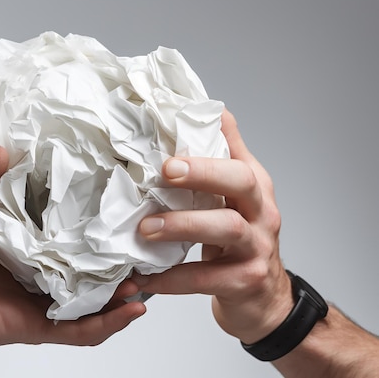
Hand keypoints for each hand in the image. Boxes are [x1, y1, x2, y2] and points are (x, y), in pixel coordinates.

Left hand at [0, 147, 145, 358]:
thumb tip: (2, 151)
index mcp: (21, 234)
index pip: (65, 220)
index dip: (91, 209)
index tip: (119, 192)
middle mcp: (37, 264)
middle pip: (88, 259)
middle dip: (119, 250)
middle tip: (147, 233)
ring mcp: (39, 296)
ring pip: (93, 295)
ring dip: (124, 288)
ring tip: (149, 273)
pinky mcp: (34, 323)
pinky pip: (78, 329)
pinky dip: (107, 323)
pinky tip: (131, 309)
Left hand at [133, 109, 291, 343]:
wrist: (265, 299)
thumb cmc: (244, 241)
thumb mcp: (240, 199)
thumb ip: (227, 156)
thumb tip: (214, 110)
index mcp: (255, 188)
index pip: (237, 159)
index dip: (208, 150)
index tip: (171, 153)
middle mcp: (262, 213)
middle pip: (241, 183)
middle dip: (203, 174)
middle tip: (163, 173)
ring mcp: (257, 248)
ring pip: (225, 228)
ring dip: (182, 225)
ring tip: (145, 229)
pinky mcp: (245, 281)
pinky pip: (205, 278)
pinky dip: (171, 278)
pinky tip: (144, 278)